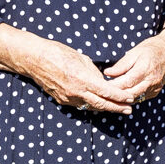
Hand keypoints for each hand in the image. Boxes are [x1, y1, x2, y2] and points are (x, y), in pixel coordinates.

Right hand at [0, 25, 136, 113]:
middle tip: (129, 110)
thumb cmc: (58, 53)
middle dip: (116, 108)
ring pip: (90, 106)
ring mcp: (67, 98)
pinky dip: (91, 105)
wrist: (34, 59)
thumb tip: (103, 80)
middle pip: (101, 104)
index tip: (130, 99)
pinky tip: (99, 104)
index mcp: (82, 79)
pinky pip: (80, 104)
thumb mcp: (81, 58)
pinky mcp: (61, 100)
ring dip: (105, 108)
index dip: (120, 97)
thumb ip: (94, 72)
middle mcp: (75, 91)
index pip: (106, 92)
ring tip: (118, 108)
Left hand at [105, 32, 164, 104]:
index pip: (125, 83)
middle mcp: (151, 80)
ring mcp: (155, 87)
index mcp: (144, 69)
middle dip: (115, 95)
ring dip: (122, 98)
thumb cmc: (152, 48)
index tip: (101, 86)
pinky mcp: (156, 91)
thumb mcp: (135, 52)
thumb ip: (121, 65)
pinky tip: (123, 94)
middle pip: (129, 94)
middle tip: (103, 93)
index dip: (112, 87)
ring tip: (110, 95)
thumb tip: (107, 73)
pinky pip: (141, 98)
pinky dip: (131, 97)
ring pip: (135, 98)